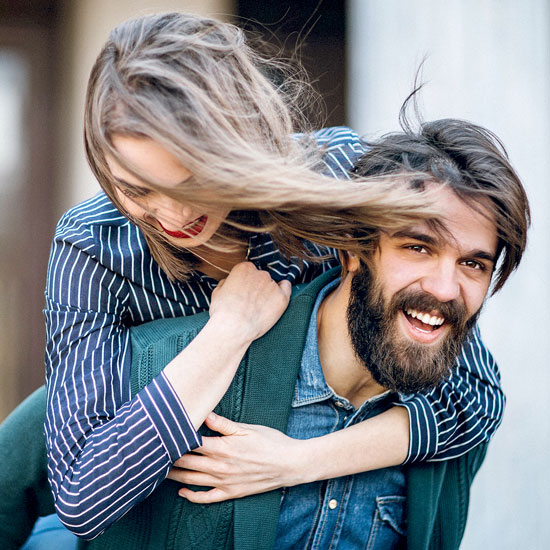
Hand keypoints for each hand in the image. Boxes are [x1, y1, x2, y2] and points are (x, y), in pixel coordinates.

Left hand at [167, 412, 304, 502]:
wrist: (289, 463)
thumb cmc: (270, 442)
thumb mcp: (247, 428)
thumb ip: (223, 424)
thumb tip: (203, 415)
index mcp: (222, 447)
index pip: (190, 443)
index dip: (174, 440)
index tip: (161, 435)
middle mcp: (220, 466)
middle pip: (187, 463)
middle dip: (169, 458)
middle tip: (154, 453)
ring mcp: (224, 481)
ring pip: (192, 480)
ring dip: (175, 476)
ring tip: (160, 471)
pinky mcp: (231, 492)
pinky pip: (207, 497)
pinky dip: (192, 496)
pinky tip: (181, 492)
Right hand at [209, 262, 290, 343]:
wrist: (233, 327)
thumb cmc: (223, 312)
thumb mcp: (217, 292)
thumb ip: (227, 283)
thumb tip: (229, 282)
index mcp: (244, 268)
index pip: (248, 271)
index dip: (246, 282)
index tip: (244, 291)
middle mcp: (260, 273)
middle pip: (261, 277)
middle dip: (257, 287)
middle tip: (251, 301)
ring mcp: (272, 285)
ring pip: (272, 285)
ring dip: (268, 292)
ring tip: (260, 308)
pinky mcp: (282, 298)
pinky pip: (287, 289)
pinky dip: (283, 291)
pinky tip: (278, 298)